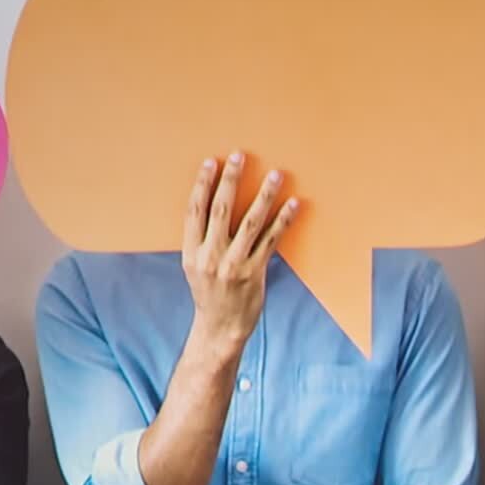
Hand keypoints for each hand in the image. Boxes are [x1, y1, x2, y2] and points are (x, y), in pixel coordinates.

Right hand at [181, 152, 299, 347]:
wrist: (220, 328)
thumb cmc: (209, 294)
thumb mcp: (195, 266)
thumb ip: (202, 239)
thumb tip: (212, 204)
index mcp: (191, 252)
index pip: (194, 211)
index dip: (202, 184)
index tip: (212, 162)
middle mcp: (210, 257)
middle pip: (220, 210)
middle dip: (231, 180)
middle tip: (240, 156)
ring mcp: (233, 265)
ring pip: (250, 222)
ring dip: (264, 195)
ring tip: (276, 174)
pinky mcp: (254, 273)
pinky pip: (271, 240)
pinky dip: (283, 220)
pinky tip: (293, 204)